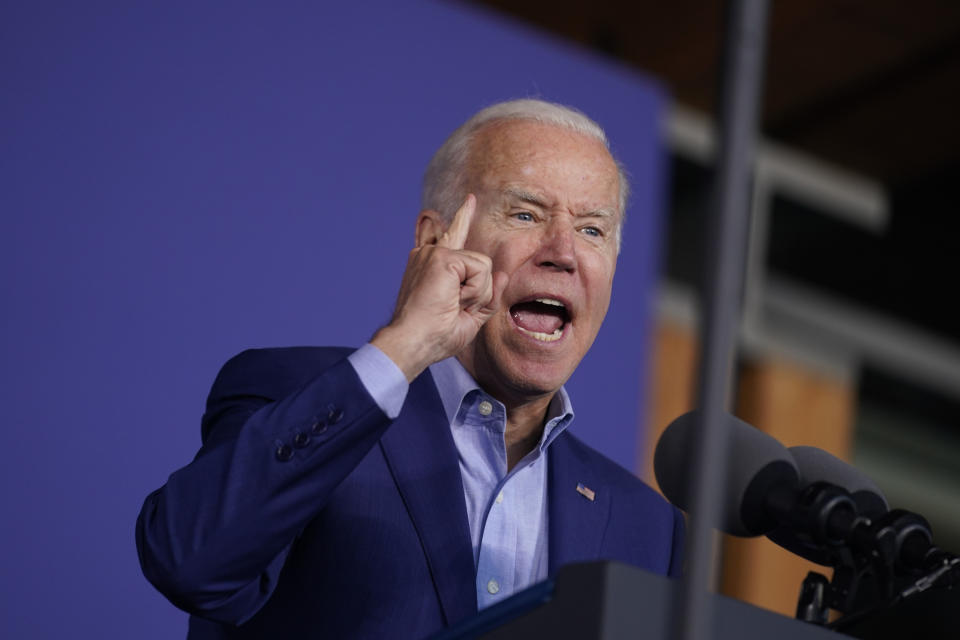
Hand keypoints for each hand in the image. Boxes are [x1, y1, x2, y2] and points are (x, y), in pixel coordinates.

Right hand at [372, 195, 507, 380]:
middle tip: (451, 309)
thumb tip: (503, 274)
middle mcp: (429, 255)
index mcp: (432, 266)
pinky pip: (480, 270)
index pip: (452, 237)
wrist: (414, 341)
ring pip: (483, 268)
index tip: (470, 200)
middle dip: (476, 293)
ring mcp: (434, 254)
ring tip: (452, 305)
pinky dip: (474, 291)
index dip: (462, 218)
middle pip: (477, 261)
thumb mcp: (469, 317)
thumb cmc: (435, 336)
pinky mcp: (442, 257)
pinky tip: (452, 298)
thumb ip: (487, 296)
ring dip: (476, 294)